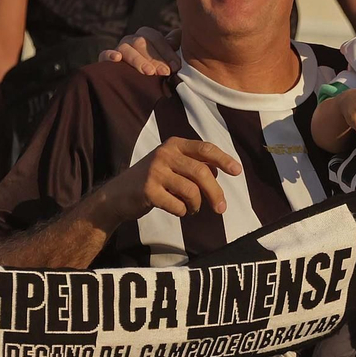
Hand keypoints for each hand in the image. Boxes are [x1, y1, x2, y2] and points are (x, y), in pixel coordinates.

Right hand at [98, 137, 241, 222]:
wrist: (118, 195)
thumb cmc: (152, 180)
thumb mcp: (172, 165)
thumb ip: (194, 165)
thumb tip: (219, 172)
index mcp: (174, 145)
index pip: (205, 149)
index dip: (223, 159)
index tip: (237, 171)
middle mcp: (164, 154)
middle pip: (201, 172)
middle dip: (215, 192)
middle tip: (222, 208)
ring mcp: (155, 171)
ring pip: (191, 190)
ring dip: (196, 205)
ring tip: (192, 208)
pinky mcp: (148, 190)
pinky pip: (178, 205)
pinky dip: (182, 211)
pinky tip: (177, 209)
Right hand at [99, 25, 180, 76]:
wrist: (138, 88)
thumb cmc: (158, 70)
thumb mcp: (168, 58)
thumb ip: (174, 45)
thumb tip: (177, 39)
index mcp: (145, 36)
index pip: (155, 38)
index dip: (166, 51)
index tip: (176, 66)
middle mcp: (131, 40)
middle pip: (141, 42)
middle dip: (155, 58)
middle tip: (165, 72)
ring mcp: (118, 49)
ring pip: (126, 48)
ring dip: (138, 60)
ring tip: (149, 72)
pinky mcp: (106, 60)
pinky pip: (104, 54)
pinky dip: (109, 55)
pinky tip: (117, 58)